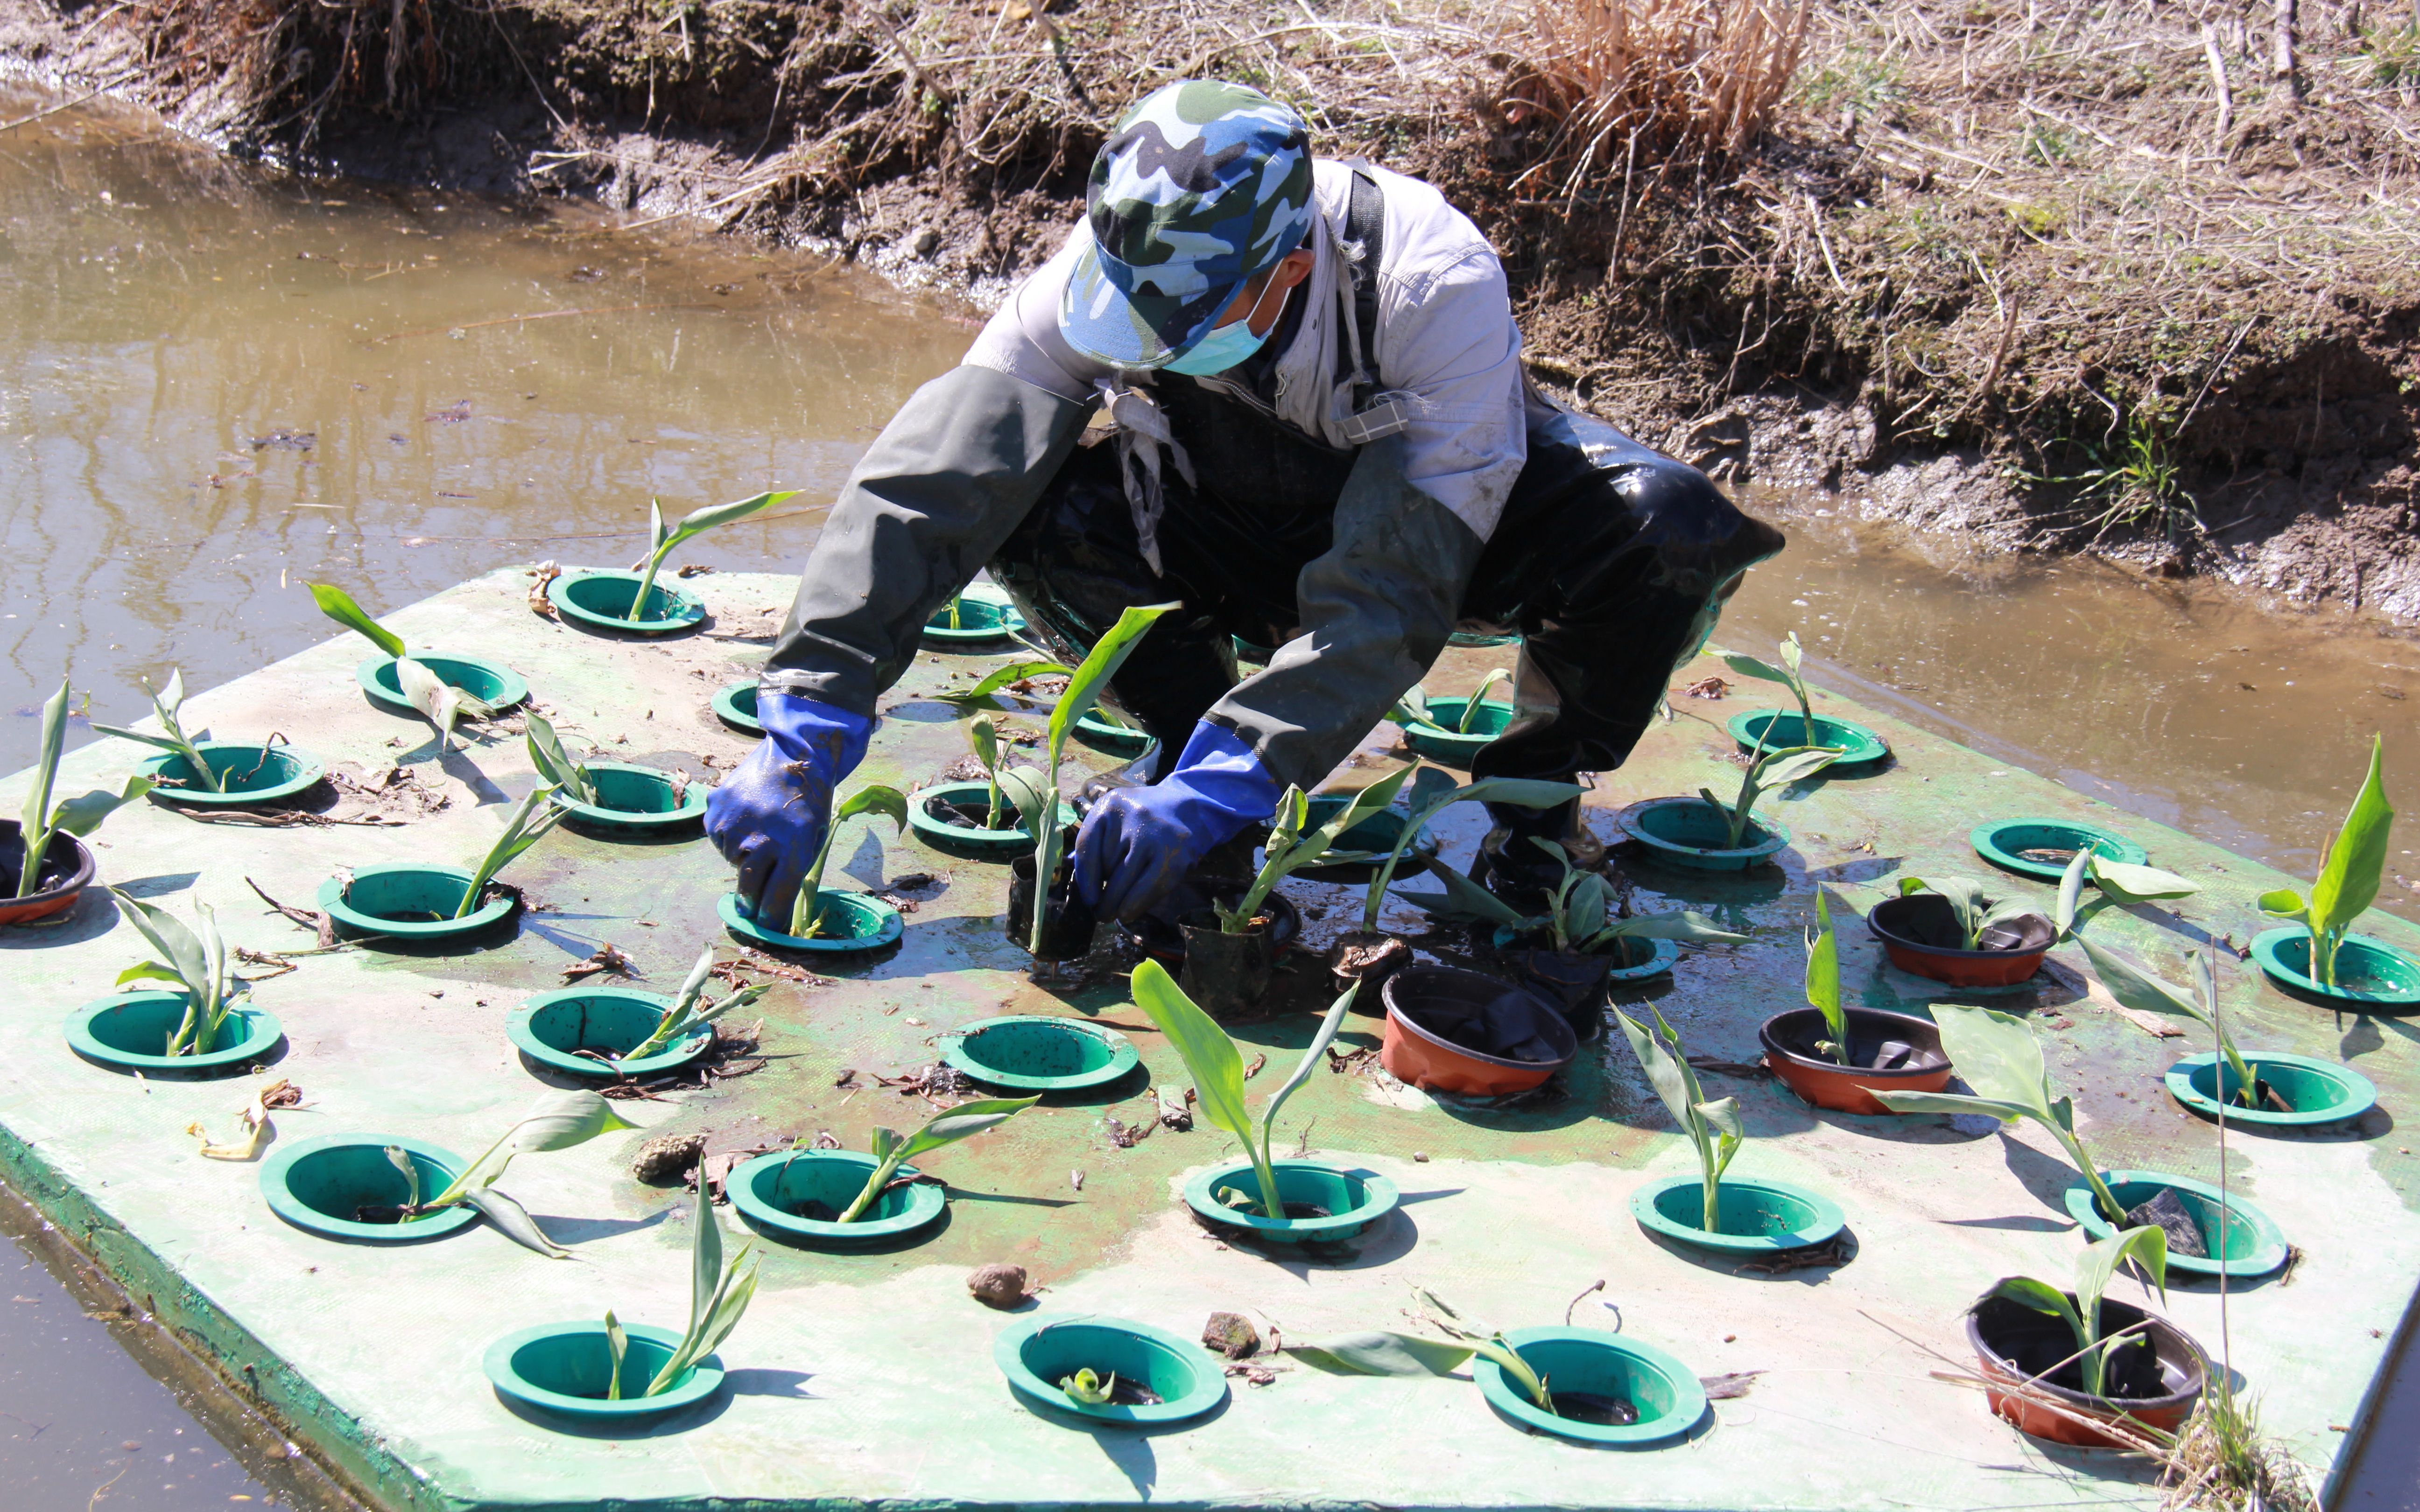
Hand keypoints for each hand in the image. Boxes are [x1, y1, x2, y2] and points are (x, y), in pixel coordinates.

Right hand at [704, 694, 872, 922]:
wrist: (795, 754)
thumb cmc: (808, 802)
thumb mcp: (812, 838)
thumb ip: (793, 870)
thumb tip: (772, 907)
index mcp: (792, 848)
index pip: (776, 897)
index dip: (771, 918)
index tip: (767, 927)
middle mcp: (760, 839)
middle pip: (749, 888)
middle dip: (751, 902)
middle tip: (750, 907)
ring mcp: (734, 825)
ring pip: (732, 862)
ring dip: (742, 860)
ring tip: (757, 837)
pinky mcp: (716, 811)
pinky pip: (719, 839)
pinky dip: (729, 838)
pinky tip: (745, 820)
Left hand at [1072, 722, 1278, 920]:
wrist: (1190, 807)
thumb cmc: (1144, 819)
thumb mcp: (1116, 818)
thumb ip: (1096, 844)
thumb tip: (1082, 883)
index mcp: (1110, 805)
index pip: (1087, 846)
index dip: (1085, 878)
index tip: (1088, 899)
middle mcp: (1132, 817)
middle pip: (1108, 867)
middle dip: (1103, 897)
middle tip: (1100, 914)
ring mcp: (1156, 836)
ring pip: (1126, 881)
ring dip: (1117, 905)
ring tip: (1113, 915)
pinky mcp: (1174, 856)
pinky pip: (1149, 888)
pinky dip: (1137, 905)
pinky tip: (1129, 913)